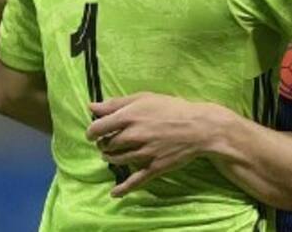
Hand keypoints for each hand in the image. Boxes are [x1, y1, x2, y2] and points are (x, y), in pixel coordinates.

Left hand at [87, 93, 218, 196]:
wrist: (199, 127)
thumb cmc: (172, 109)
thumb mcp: (144, 98)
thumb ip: (116, 103)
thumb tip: (92, 107)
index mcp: (129, 116)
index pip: (97, 128)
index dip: (92, 132)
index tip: (94, 133)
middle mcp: (134, 135)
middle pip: (106, 145)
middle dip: (104, 144)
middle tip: (108, 141)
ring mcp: (143, 153)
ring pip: (117, 160)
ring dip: (111, 158)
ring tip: (114, 153)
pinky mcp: (154, 167)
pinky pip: (135, 180)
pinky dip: (123, 188)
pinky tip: (114, 193)